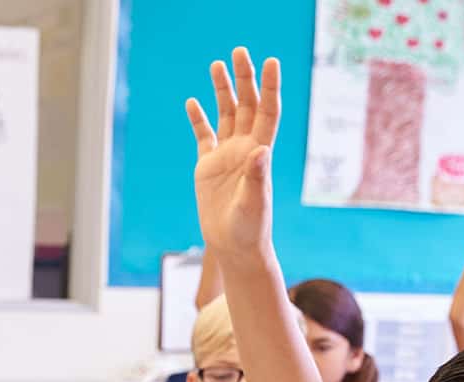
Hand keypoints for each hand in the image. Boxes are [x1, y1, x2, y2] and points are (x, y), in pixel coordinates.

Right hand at [187, 47, 281, 256]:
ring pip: (226, 115)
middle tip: (239, 52)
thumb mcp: (254, 204)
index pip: (267, 112)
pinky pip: (204, 136)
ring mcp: (226, 156)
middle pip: (246, 105)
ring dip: (223, 90)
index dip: (270, 87)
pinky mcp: (207, 167)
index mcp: (260, 153)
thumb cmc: (249, 229)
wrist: (234, 247)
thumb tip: (260, 151)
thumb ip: (257, 177)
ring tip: (217, 65)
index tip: (270, 62)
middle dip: (244, 79)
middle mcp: (245, 149)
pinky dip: (199, 119)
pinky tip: (193, 101)